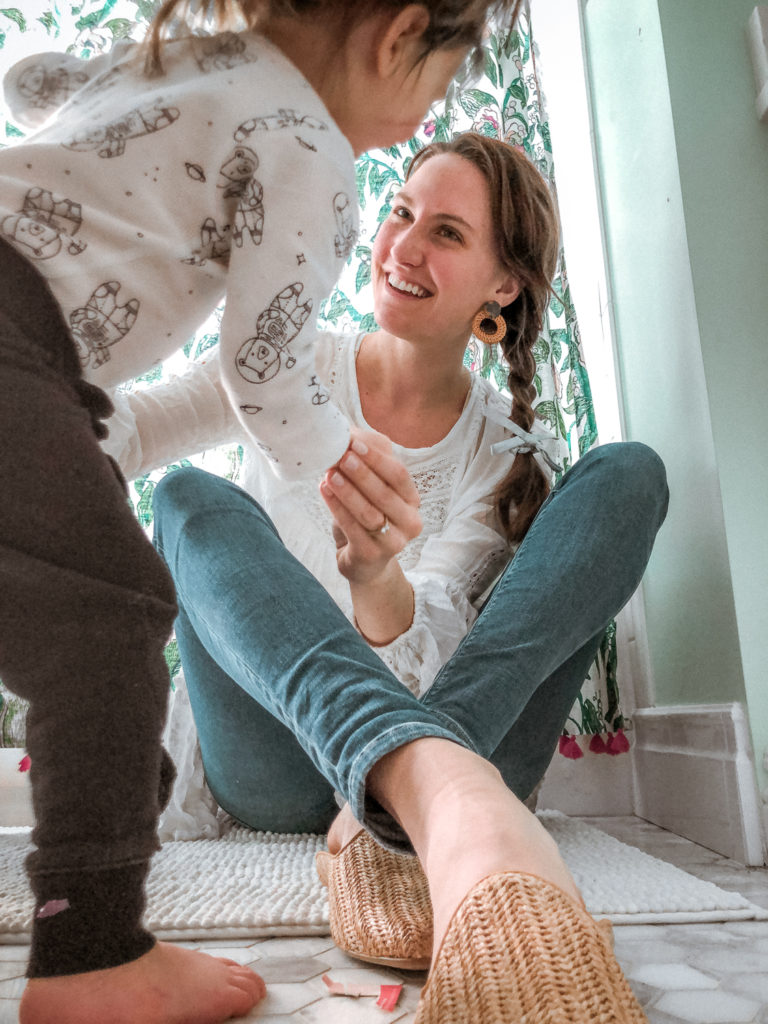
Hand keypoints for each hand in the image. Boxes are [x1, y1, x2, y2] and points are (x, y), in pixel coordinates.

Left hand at [320, 426, 421, 583]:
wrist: (363, 560)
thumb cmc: (366, 515)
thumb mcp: (370, 487)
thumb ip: (365, 460)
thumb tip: (349, 434)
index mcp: (412, 499)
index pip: (398, 475)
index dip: (376, 458)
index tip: (354, 444)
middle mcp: (410, 521)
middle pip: (385, 493)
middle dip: (361, 473)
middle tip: (341, 457)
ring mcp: (394, 541)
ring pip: (370, 513)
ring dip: (348, 492)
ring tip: (330, 475)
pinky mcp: (373, 555)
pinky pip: (354, 529)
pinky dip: (338, 509)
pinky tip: (324, 491)